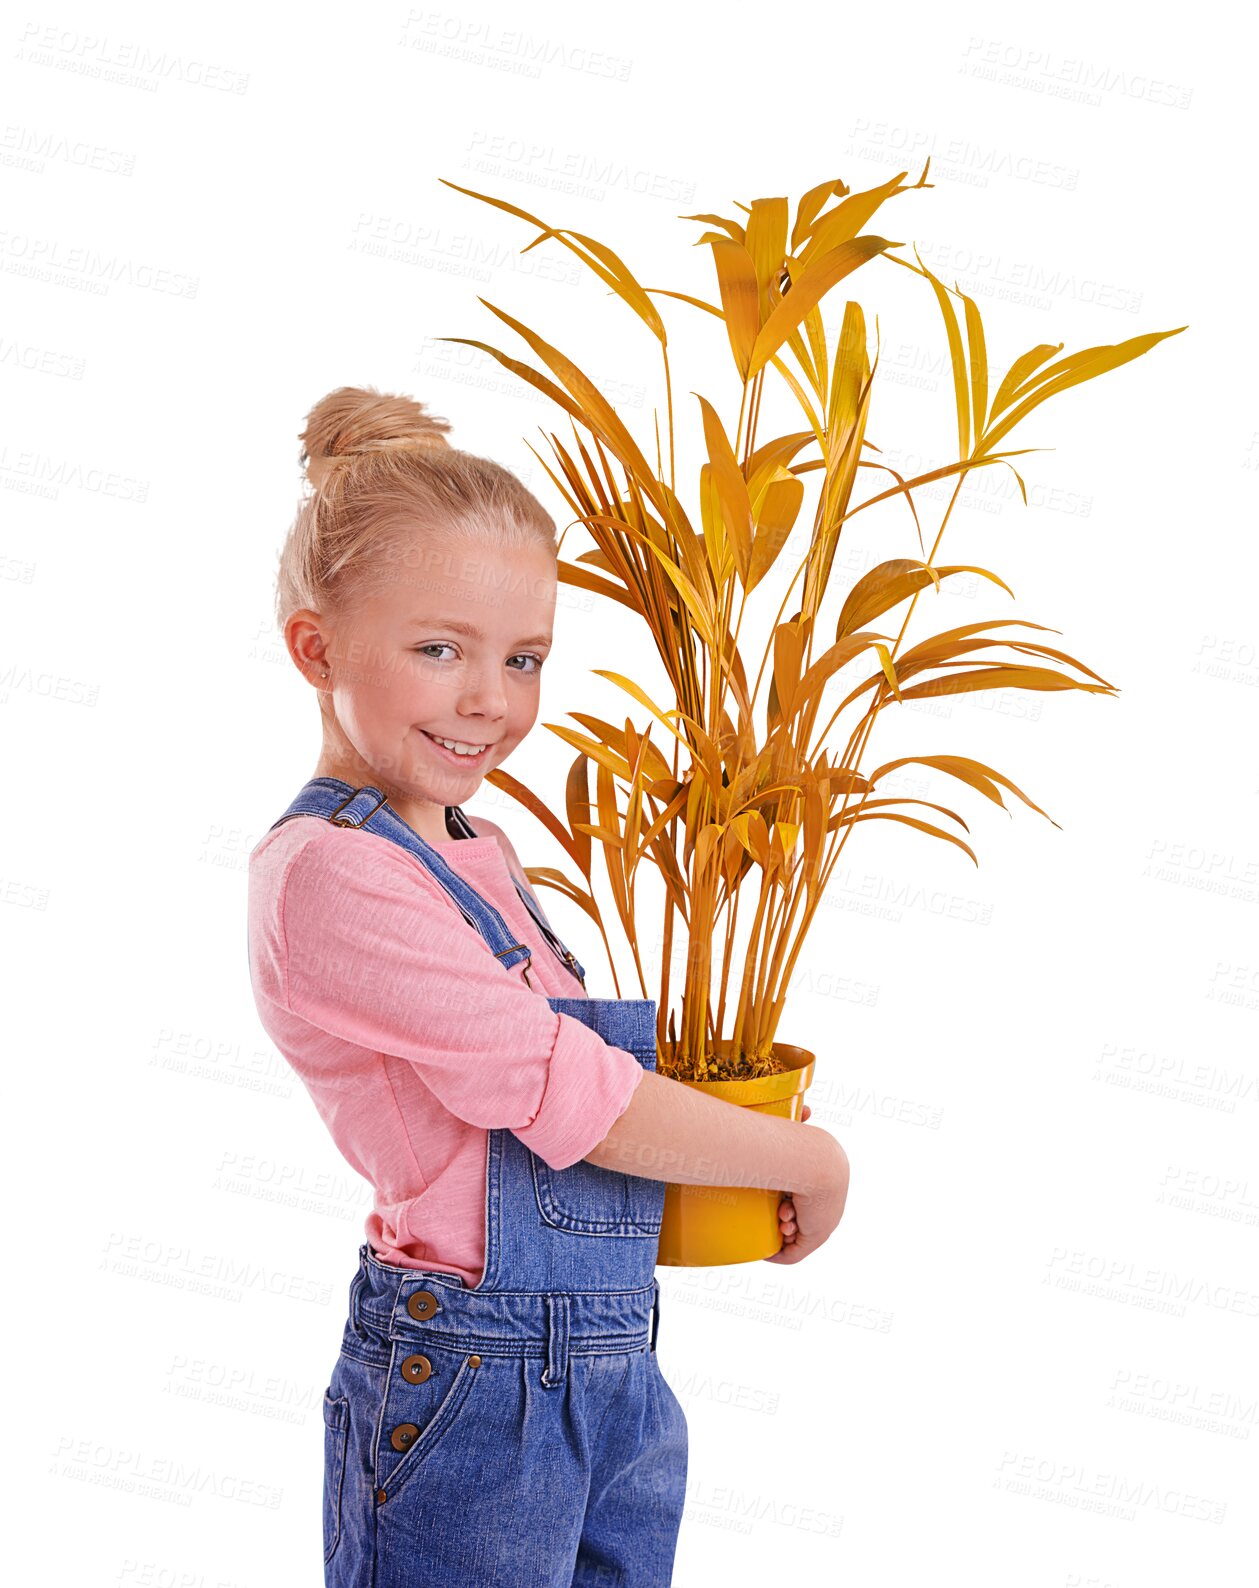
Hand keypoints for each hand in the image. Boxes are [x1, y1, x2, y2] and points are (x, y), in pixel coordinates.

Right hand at [766, 1109, 849, 1264]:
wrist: (815, 1162)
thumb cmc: (802, 1142)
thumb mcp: (798, 1132)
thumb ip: (800, 1118)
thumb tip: (808, 1109)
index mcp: (829, 1184)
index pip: (807, 1199)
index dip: (788, 1200)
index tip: (779, 1198)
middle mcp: (830, 1206)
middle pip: (803, 1219)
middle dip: (783, 1215)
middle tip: (778, 1209)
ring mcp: (824, 1224)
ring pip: (798, 1236)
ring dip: (781, 1231)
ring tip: (779, 1218)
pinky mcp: (816, 1238)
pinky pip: (794, 1254)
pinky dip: (778, 1253)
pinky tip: (766, 1249)